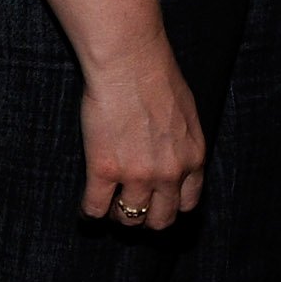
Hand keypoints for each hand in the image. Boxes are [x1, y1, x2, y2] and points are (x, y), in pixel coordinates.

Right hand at [77, 36, 204, 232]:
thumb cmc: (157, 75)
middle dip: (146, 218)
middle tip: (132, 207)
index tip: (157, 203)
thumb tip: (174, 158)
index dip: (170, 206)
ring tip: (109, 203)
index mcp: (193, 158)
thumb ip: (183, 144)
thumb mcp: (187, 115)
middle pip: (161, 220)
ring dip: (118, 214)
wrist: (129, 61)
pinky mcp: (104, 170)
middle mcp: (169, 174)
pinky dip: (89, 212)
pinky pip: (94, 208)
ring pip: (129, 219)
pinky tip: (87, 206)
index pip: (187, 203)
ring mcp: (136, 176)